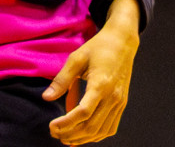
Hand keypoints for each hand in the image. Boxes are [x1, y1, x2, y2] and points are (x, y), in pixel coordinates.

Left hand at [44, 0, 139, 144]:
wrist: (123, 42)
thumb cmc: (99, 48)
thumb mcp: (77, 58)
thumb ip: (62, 79)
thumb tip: (46, 97)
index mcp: (101, 84)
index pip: (83, 113)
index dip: (65, 124)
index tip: (51, 125)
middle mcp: (113, 95)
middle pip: (91, 126)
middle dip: (69, 134)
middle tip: (54, 132)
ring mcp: (120, 101)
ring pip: (101, 131)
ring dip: (82, 138)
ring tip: (66, 136)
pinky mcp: (122, 103)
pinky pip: (110, 127)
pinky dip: (96, 136)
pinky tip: (83, 134)